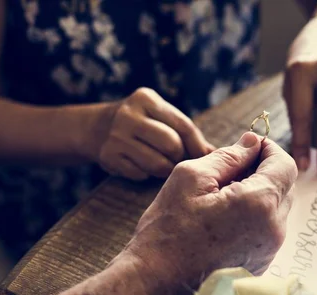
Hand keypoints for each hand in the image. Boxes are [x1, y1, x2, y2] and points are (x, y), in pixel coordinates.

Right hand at [86, 87, 214, 180]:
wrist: (98, 128)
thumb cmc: (144, 125)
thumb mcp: (162, 118)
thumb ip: (188, 133)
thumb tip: (218, 152)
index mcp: (146, 99)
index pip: (183, 125)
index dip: (198, 145)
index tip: (205, 157)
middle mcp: (128, 114)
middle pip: (171, 145)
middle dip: (179, 156)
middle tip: (176, 159)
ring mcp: (116, 136)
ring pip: (157, 163)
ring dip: (165, 169)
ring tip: (162, 164)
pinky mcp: (108, 156)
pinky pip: (140, 173)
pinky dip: (146, 174)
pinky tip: (142, 166)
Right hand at [125, 131, 296, 294]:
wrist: (156, 283)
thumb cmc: (168, 230)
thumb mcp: (191, 178)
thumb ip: (229, 156)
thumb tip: (253, 142)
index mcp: (260, 204)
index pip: (286, 165)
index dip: (270, 150)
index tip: (250, 146)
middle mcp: (273, 230)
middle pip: (285, 186)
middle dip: (264, 171)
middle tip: (230, 170)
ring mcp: (269, 251)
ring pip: (277, 208)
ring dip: (259, 194)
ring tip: (222, 196)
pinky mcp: (260, 264)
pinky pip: (268, 229)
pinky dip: (255, 216)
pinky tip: (224, 219)